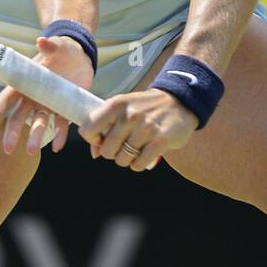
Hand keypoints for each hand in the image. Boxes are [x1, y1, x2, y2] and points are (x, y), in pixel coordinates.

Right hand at [0, 34, 93, 155]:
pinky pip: (59, 124)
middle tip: (8, 148)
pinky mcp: (64, 109)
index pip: (7, 98)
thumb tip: (41, 41)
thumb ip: (50, 46)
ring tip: (32, 151)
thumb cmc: (64, 50)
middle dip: (12, 132)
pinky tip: (58, 146)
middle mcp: (34, 96)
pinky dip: (59, 135)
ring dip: (35, 137)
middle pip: (18, 116)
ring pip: (38, 123)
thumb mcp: (59, 46)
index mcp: (26, 81)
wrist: (81, 58)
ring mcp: (48, 104)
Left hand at [78, 88, 197, 170]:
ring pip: (122, 160)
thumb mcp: (123, 108)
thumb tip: (95, 153)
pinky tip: (145, 152)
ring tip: (137, 147)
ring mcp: (145, 128)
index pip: (88, 129)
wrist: (179, 102)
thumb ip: (105, 126)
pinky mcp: (160, 141)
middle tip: (125, 144)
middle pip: (107, 150)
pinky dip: (139, 164)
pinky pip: (138, 165)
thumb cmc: (145, 108)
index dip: (93, 139)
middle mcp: (129, 115)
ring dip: (128, 159)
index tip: (102, 138)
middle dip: (114, 153)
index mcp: (116, 104)